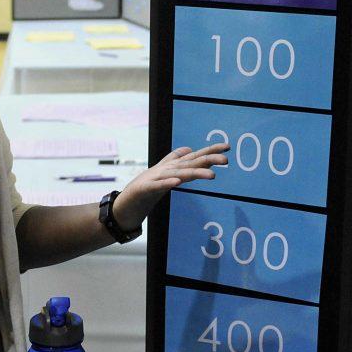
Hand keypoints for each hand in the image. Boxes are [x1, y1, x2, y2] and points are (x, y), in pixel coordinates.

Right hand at [111, 144, 228, 231]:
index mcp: (172, 167)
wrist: (124, 204)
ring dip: (194, 173)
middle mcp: (166, 170)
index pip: (194, 157)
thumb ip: (175, 160)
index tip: (227, 147)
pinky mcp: (145, 189)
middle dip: (208, 160)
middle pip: (190, 164)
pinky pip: (158, 186)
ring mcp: (155, 178)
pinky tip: (178, 181)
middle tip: (226, 161)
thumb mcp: (163, 174)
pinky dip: (168, 182)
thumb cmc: (145, 189)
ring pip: (178, 174)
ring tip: (211, 175)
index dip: (210, 151)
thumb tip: (190, 150)